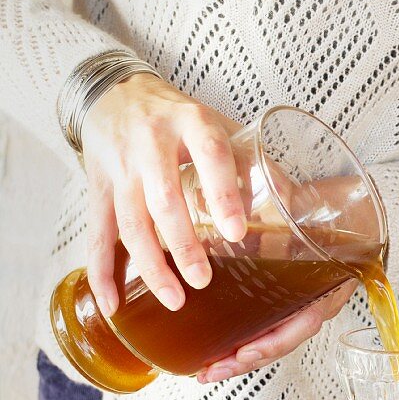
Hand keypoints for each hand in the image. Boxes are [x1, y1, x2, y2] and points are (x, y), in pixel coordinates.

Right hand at [81, 74, 359, 383]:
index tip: (236, 232)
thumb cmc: (179, 119)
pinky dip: (102, 273)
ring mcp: (120, 168)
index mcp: (192, 123)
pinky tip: (113, 304)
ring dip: (151, 266)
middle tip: (203, 280)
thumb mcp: (219, 127)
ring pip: (130, 223)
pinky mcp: (98, 190)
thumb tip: (300, 209)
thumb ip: (256, 166)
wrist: (116, 95)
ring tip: (175, 298)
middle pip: (163, 200)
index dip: (223, 193)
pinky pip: (98, 236)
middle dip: (183, 244)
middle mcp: (151, 144)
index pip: (210, 155)